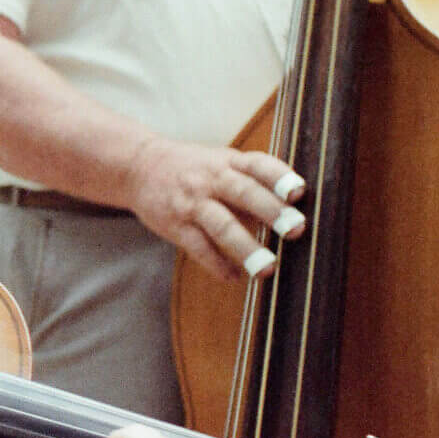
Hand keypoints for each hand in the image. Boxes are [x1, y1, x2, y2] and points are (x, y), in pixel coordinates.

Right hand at [126, 135, 305, 279]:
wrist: (139, 166)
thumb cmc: (193, 169)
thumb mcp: (222, 163)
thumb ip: (252, 184)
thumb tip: (290, 215)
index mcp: (228, 161)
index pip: (258, 164)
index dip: (279, 177)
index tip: (299, 192)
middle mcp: (211, 179)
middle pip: (244, 192)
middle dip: (271, 212)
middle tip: (296, 230)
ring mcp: (191, 203)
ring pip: (221, 225)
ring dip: (245, 247)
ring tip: (267, 268)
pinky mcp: (174, 225)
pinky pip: (198, 247)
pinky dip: (217, 264)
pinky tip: (233, 276)